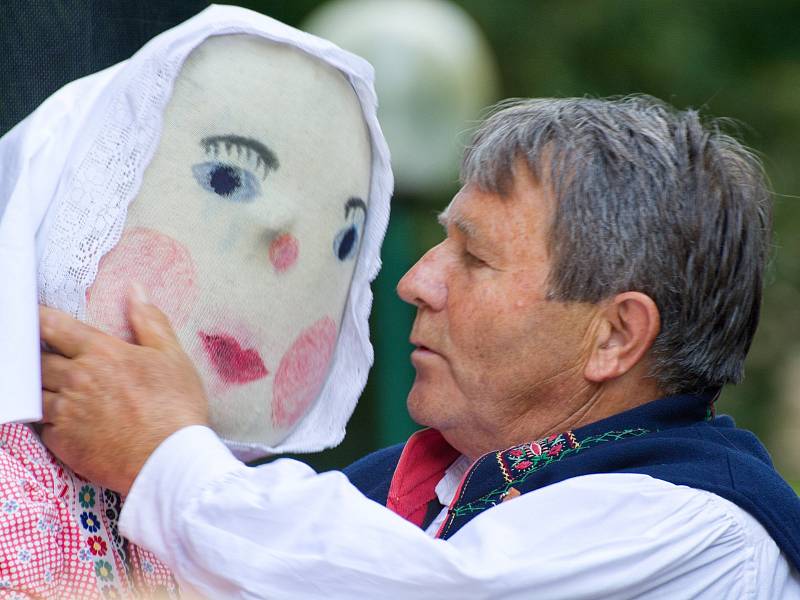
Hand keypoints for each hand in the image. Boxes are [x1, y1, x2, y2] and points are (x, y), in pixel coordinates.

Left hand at [39, 286, 208, 493]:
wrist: (169, 460)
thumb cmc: (176, 407)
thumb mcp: (172, 357)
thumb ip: (150, 321)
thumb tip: (136, 291)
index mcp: (101, 353)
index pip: (56, 327)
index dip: (38, 318)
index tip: (30, 315)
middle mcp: (77, 379)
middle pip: (38, 360)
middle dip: (36, 355)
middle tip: (42, 355)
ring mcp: (66, 412)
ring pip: (34, 392)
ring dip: (40, 387)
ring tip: (54, 388)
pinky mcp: (62, 442)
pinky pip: (42, 425)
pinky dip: (48, 420)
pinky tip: (64, 420)